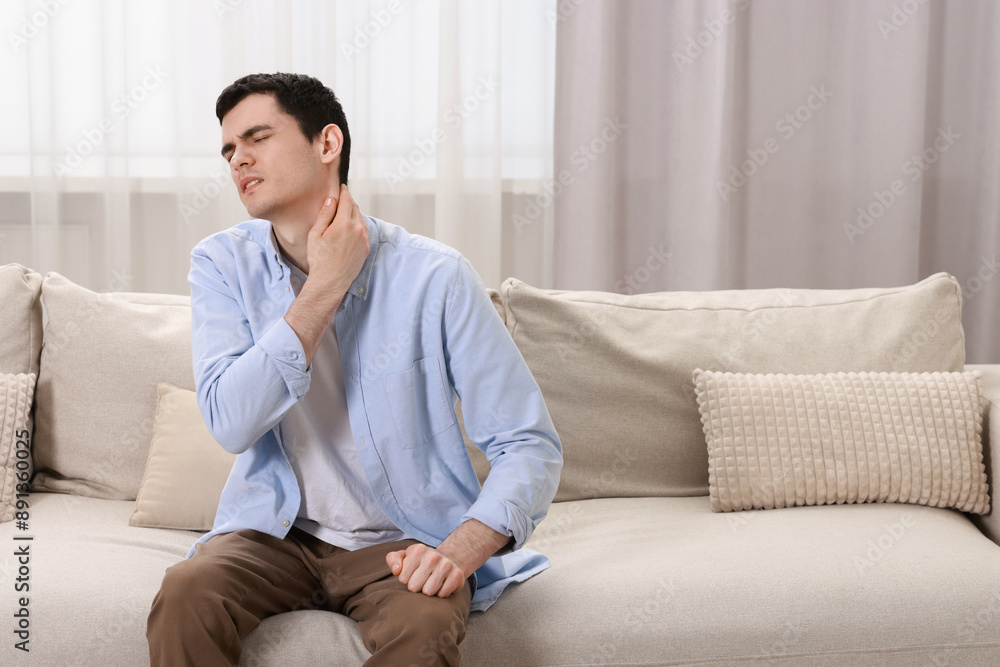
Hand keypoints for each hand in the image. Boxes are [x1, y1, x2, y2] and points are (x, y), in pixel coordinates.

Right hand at [302, 184, 368, 302]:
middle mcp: (358, 229)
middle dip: (349, 201)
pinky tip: (350, 227)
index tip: (342, 187)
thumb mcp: (316, 234)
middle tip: (343, 198)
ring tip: (345, 212)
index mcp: (344, 223)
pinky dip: (358, 225)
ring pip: (361, 219)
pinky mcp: (366, 248)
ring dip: (354, 213)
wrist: (330, 281)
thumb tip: (331, 200)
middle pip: (355, 208)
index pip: (347, 200)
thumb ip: (325, 215)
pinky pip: (364, 231)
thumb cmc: (319, 259)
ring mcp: (364, 240)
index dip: (344, 192)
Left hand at [385, 543, 467, 597]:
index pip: (403, 579)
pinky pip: (442, 594)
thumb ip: (393, 560)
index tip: (412, 574)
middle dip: (416, 587)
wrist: (446, 560)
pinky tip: (441, 585)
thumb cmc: (420, 562)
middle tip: (421, 580)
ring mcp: (447, 564)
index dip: (406, 580)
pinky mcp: (457, 575)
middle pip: (414, 587)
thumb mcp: (404, 557)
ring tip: (431, 582)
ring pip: (428, 592)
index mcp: (418, 550)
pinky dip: (440, 593)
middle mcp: (433, 555)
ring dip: (428, 591)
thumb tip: (396, 571)